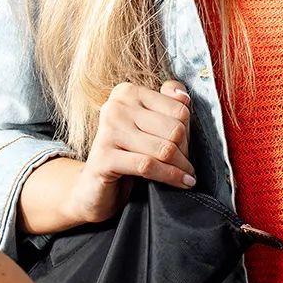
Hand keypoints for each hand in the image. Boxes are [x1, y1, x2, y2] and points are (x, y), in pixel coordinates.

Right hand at [65, 81, 197, 225]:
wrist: (94, 189)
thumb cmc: (128, 156)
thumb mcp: (152, 128)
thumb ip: (170, 105)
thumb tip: (184, 96)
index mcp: (128, 92)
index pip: (179, 109)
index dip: (188, 133)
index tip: (185, 148)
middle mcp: (115, 107)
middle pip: (174, 129)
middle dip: (185, 152)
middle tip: (185, 165)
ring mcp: (107, 131)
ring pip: (164, 149)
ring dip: (181, 167)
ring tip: (186, 176)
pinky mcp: (103, 157)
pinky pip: (147, 165)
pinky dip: (170, 177)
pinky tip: (182, 183)